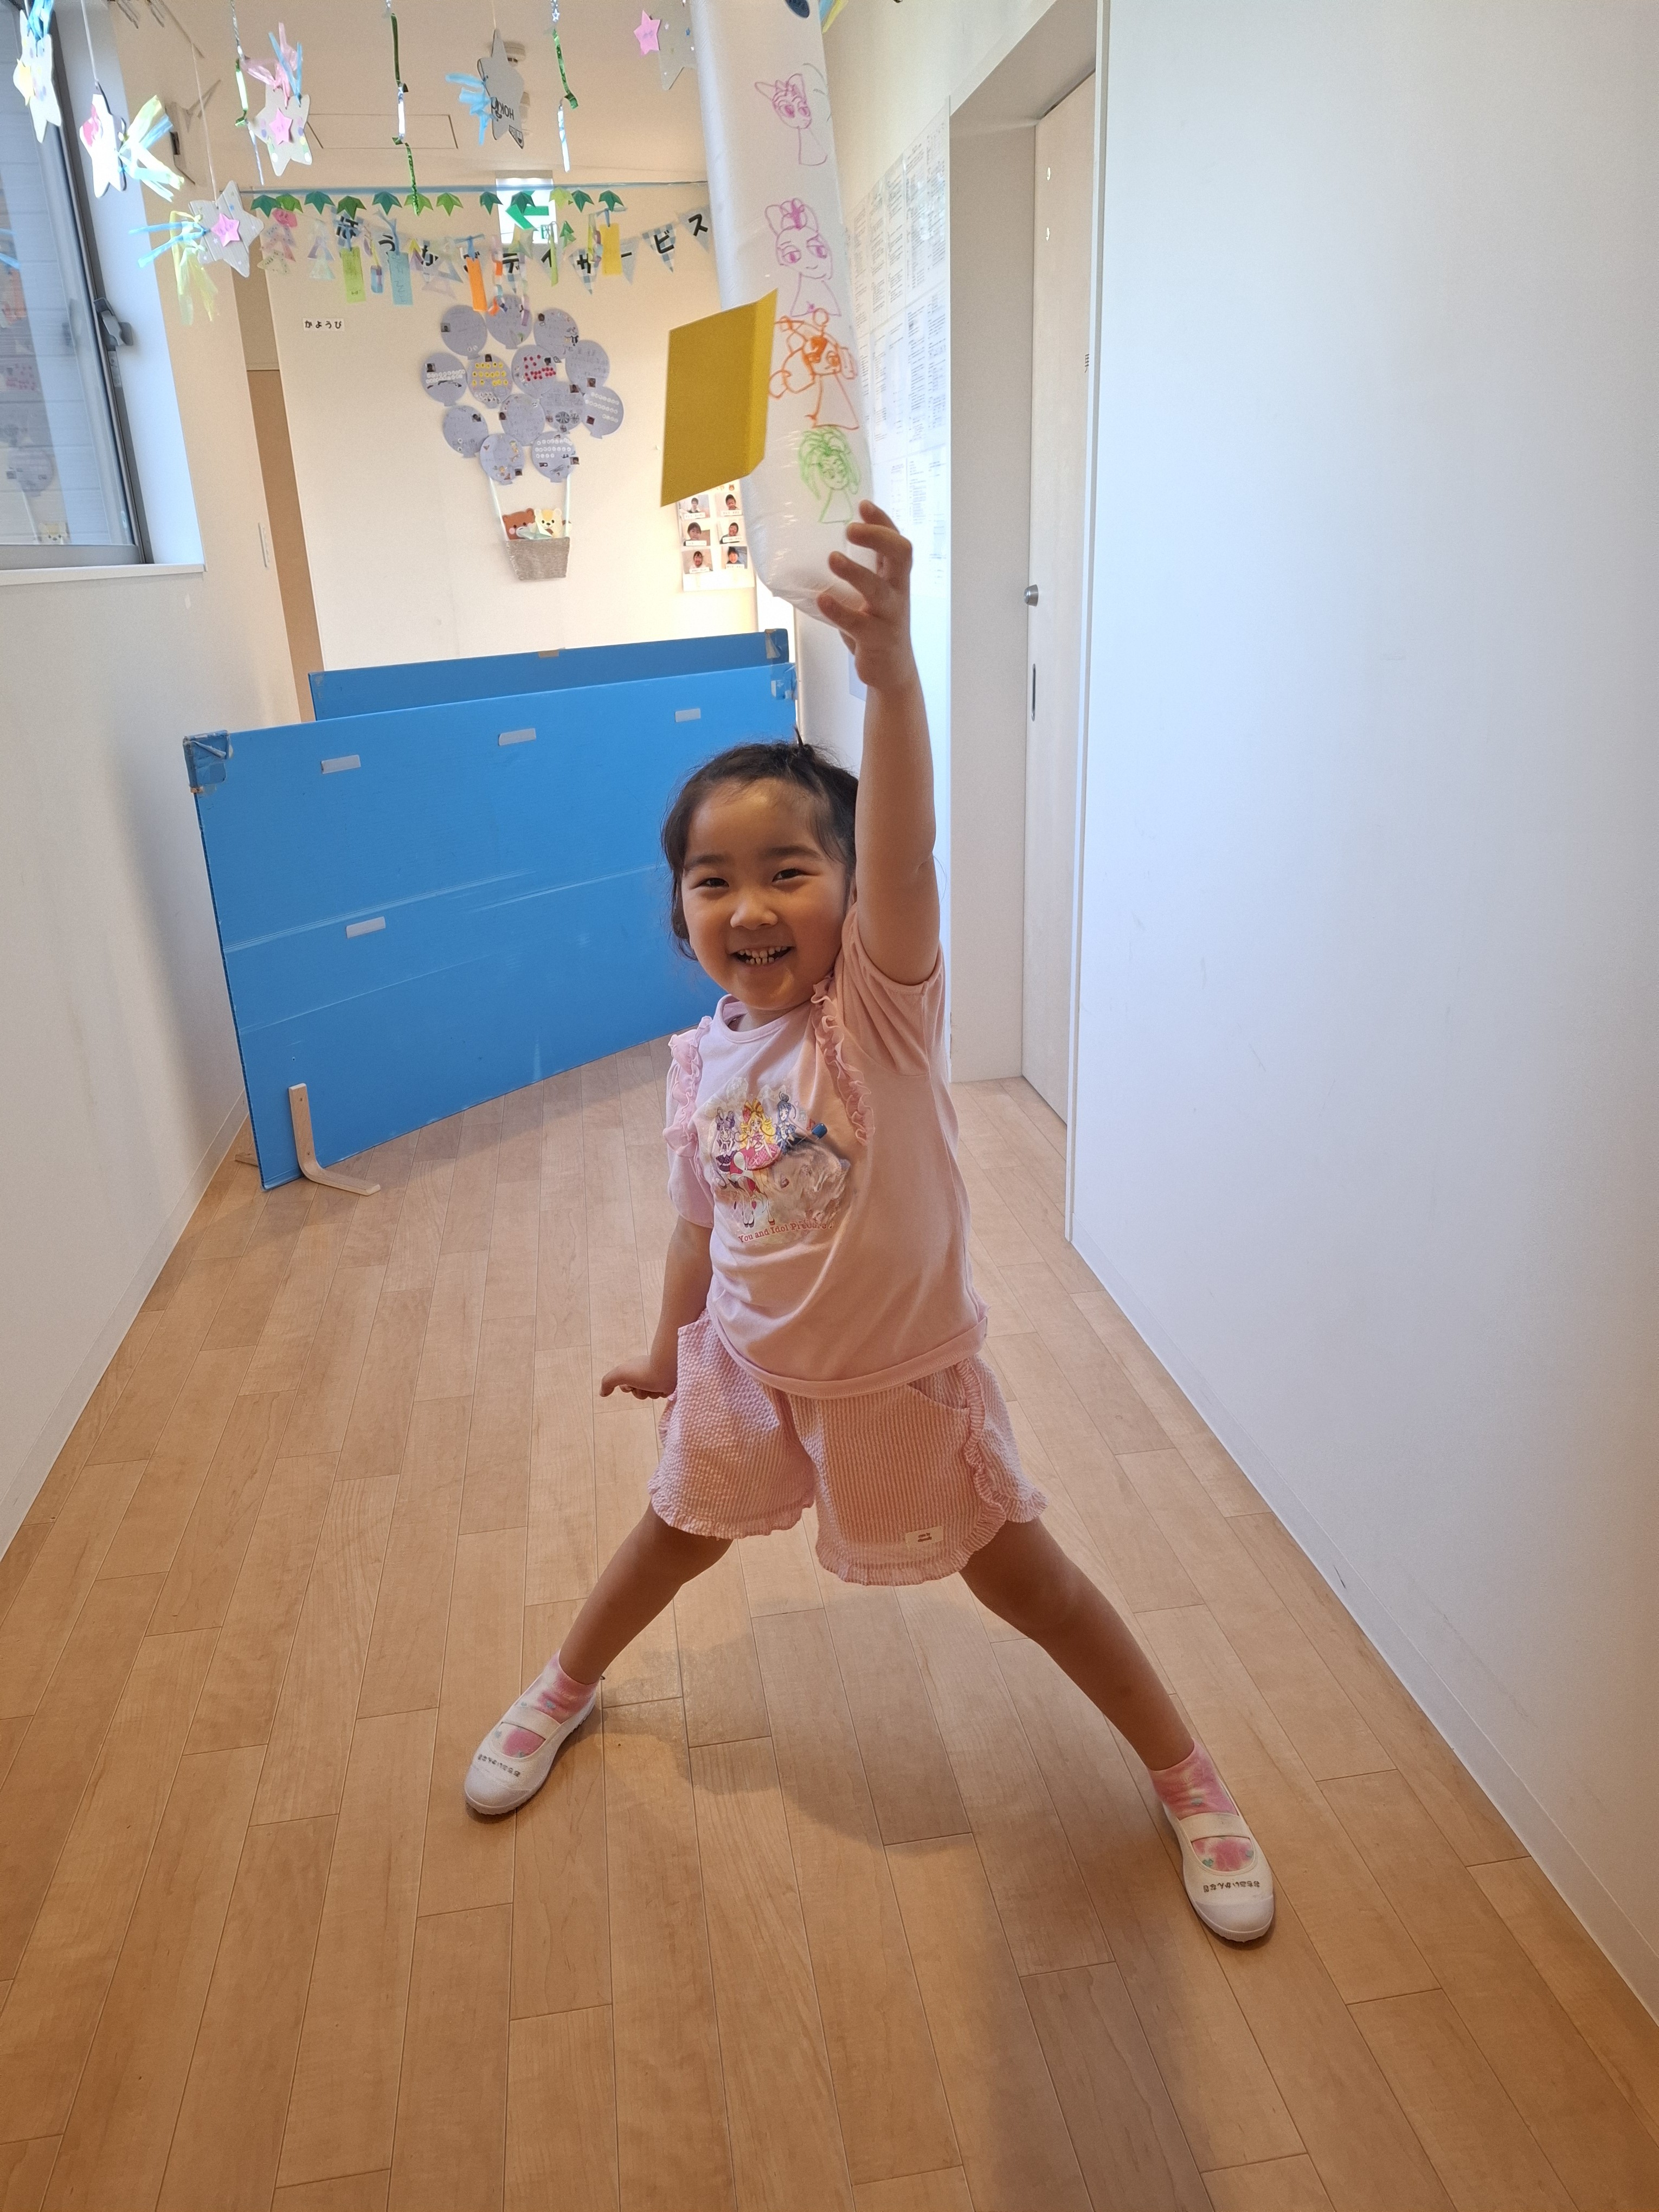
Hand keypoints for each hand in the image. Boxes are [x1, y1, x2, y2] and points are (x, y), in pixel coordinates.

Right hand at [599, 1352, 676, 1400]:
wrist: (667, 1370)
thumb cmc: (643, 1371)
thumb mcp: (620, 1374)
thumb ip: (607, 1382)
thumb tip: (601, 1393)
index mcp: (634, 1368)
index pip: (626, 1385)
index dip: (627, 1387)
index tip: (631, 1383)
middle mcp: (645, 1373)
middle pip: (637, 1392)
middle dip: (640, 1392)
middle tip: (645, 1384)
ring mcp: (657, 1378)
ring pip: (649, 1395)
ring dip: (651, 1393)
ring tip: (655, 1385)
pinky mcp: (667, 1384)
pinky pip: (660, 1395)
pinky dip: (661, 1393)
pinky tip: (663, 1387)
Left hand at [817, 501, 919, 695]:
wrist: (891, 673)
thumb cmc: (876, 628)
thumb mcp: (872, 596)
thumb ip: (860, 573)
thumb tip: (817, 548)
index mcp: (896, 578)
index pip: (897, 541)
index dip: (883, 522)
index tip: (863, 505)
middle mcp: (897, 592)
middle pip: (900, 555)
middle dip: (878, 537)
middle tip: (850, 529)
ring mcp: (889, 616)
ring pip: (878, 589)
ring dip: (855, 571)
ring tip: (833, 558)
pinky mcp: (876, 639)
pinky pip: (858, 623)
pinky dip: (839, 610)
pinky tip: (822, 599)